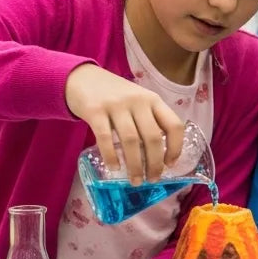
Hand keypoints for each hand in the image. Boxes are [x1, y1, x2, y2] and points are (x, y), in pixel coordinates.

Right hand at [65, 64, 184, 184]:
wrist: (82, 78)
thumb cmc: (115, 95)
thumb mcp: (138, 101)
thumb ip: (150, 120)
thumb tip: (159, 156)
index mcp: (153, 100)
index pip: (174, 125)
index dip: (176, 147)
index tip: (171, 164)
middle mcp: (138, 101)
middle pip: (153, 137)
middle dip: (154, 163)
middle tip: (152, 179)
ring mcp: (116, 105)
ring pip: (131, 141)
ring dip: (135, 165)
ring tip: (135, 180)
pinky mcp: (95, 110)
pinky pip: (106, 138)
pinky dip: (111, 157)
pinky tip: (115, 168)